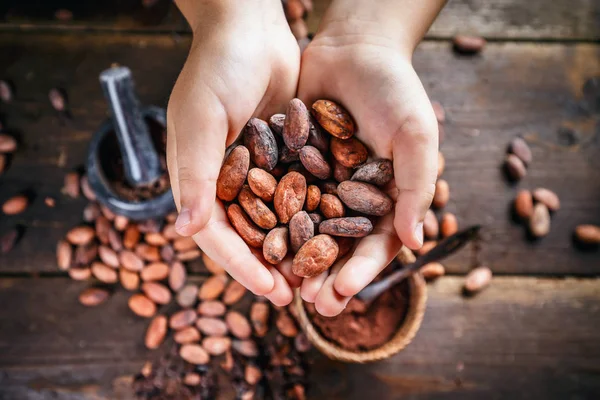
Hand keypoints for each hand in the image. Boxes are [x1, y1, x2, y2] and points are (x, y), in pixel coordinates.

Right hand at [167, 0, 300, 303]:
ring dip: (292, 250)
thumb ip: (197, 173)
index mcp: (197, 179)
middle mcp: (225, 181)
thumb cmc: (217, 68)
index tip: (270, 290)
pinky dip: (310, 217)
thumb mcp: (202, 119)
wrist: (251, 29)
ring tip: (316, 276)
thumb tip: (186, 230)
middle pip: (247, 236)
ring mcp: (256, 170)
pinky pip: (296, 194)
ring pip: (274, 222)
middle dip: (270, 268)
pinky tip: (332, 235)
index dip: (241, 266)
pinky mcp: (283, 157)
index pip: (216, 236)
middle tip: (297, 296)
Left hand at [298, 28, 438, 315]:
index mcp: (389, 197)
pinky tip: (259, 241)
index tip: (343, 294)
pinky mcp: (294, 166)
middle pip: (340, 245)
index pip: (377, 243)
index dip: (362, 270)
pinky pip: (282, 198)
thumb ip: (417, 187)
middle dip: (327, 275)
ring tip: (284, 285)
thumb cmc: (395, 89)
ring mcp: (322, 183)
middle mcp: (353, 196)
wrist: (354, 47)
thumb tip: (418, 242)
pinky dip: (273, 220)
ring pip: (308, 229)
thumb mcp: (416, 135)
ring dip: (297, 258)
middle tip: (312, 303)